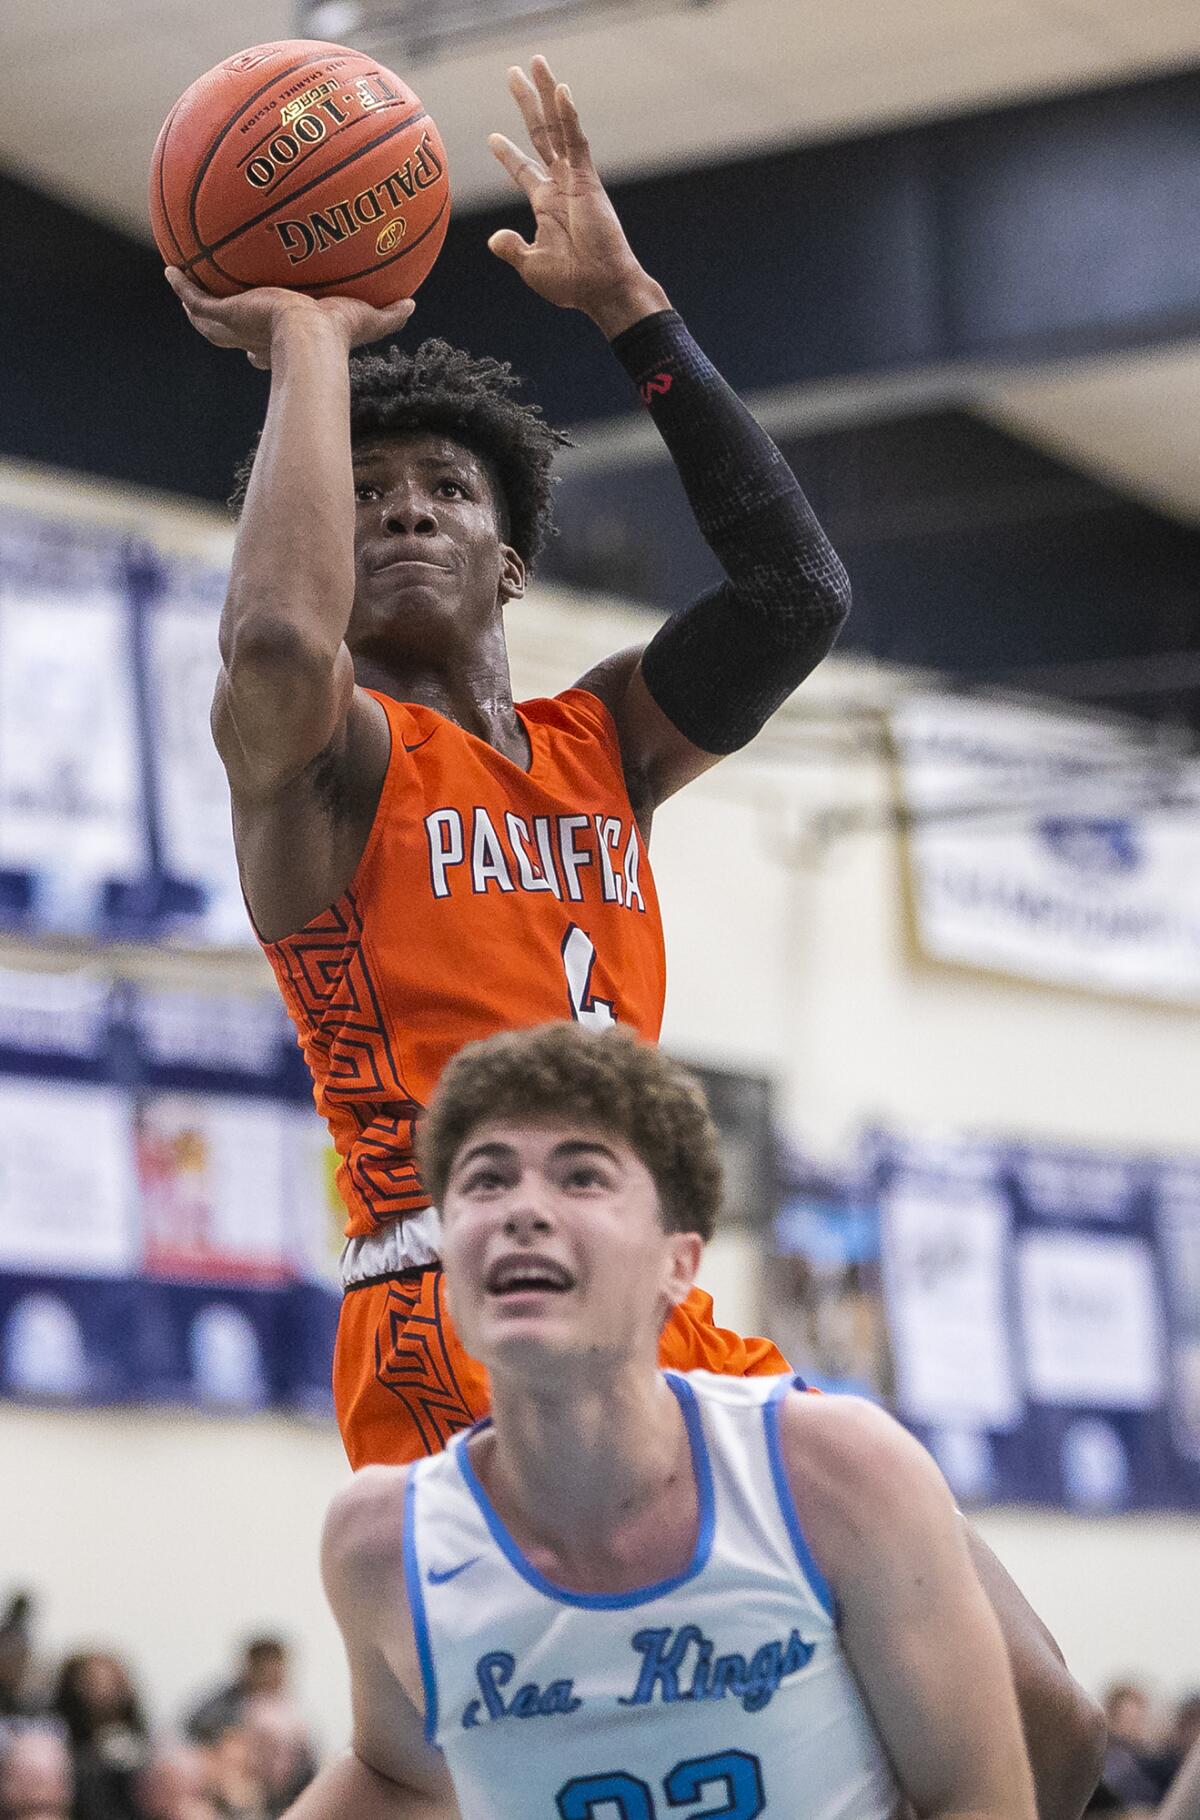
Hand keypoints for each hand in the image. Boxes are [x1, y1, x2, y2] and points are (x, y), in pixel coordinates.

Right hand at [164, 268, 414, 368]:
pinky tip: (171, 268)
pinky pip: (194, 297)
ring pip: (206, 318)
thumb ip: (387, 314)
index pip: (265, 348)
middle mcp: (254, 337)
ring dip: (196, 303)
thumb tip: (413, 305)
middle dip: (221, 319)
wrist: (308, 339)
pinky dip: (182, 284)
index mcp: (281, 342)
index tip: (262, 331)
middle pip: (230, 331)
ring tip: (184, 283)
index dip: (261, 346)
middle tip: (216, 303)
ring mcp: (235, 327)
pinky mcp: (222, 314)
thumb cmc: (336, 337)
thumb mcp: (364, 318)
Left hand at [487, 56, 669, 336]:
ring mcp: (575, 179)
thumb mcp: (531, 266)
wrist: (601, 288)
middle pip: (540, 134)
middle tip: (512, 73)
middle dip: (527, 104)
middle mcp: (560, 185)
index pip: (524, 170)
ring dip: (547, 94)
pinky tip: (561, 91)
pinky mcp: (589, 180)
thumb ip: (512, 249)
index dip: (508, 155)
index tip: (492, 136)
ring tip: (535, 62)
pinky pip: (577, 141)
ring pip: (558, 127)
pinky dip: (570, 116)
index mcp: (546, 204)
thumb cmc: (572, 284)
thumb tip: (493, 238)